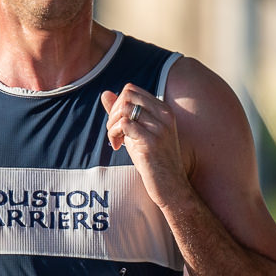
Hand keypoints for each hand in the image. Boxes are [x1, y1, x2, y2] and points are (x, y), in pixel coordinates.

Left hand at [100, 84, 191, 210]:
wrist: (171, 186)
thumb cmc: (153, 161)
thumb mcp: (137, 133)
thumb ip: (122, 113)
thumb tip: (105, 93)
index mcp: (163, 110)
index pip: (131, 90)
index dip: (117, 104)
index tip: (118, 124)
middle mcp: (164, 115)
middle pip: (127, 95)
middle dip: (113, 112)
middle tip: (114, 132)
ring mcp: (160, 128)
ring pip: (124, 109)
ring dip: (112, 124)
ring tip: (116, 140)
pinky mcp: (152, 142)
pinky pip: (124, 124)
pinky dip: (114, 134)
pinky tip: (118, 146)